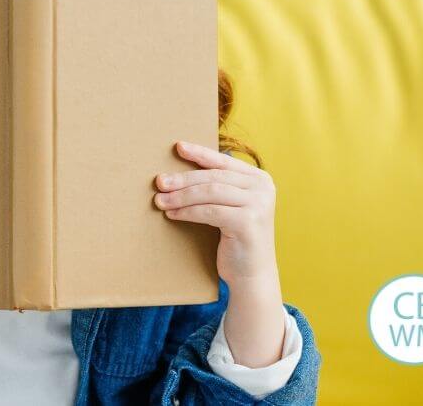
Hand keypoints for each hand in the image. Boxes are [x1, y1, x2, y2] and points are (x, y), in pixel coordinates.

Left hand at [153, 140, 277, 288]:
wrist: (252, 274)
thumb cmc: (235, 237)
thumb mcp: (231, 205)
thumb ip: (218, 185)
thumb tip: (179, 170)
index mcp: (259, 178)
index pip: (224, 161)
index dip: (200, 153)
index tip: (178, 147)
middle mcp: (263, 188)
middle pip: (214, 177)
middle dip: (183, 179)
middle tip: (159, 182)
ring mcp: (258, 204)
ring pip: (209, 192)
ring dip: (181, 196)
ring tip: (160, 200)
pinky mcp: (248, 222)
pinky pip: (209, 211)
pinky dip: (187, 212)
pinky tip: (172, 214)